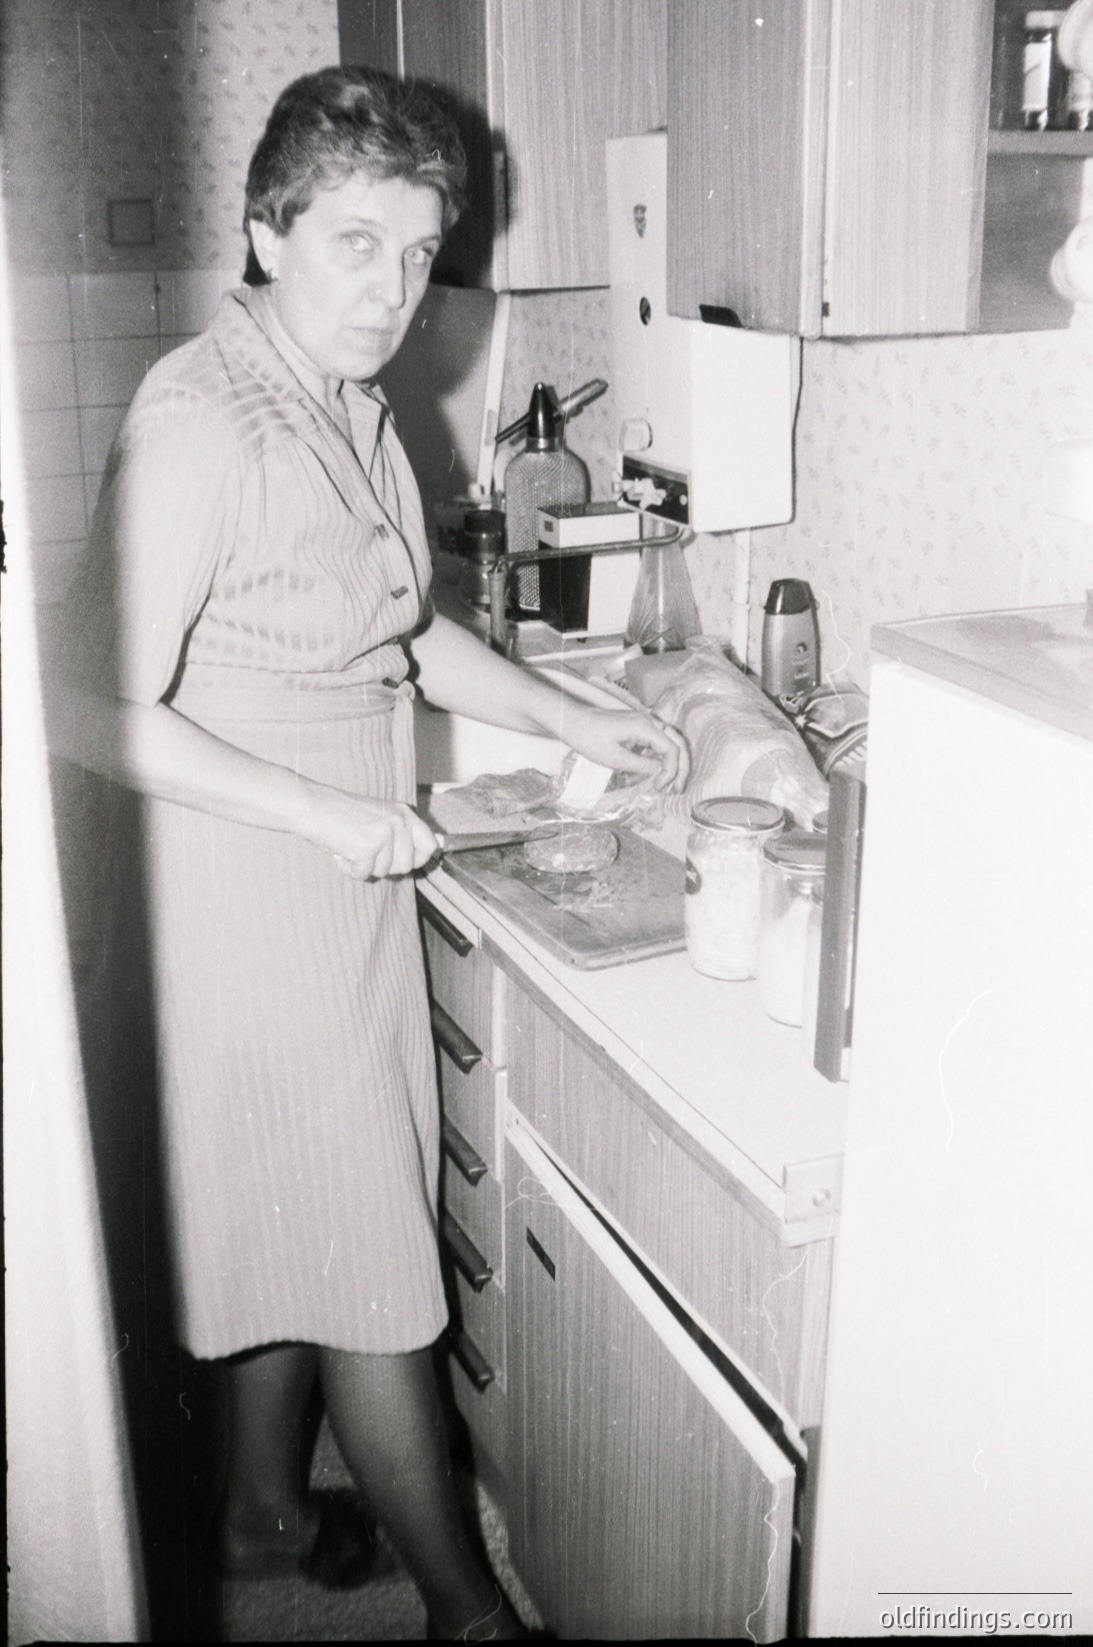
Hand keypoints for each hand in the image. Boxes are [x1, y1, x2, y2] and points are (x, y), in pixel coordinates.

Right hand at [304, 789, 438, 878]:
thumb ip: (402, 832)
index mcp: (403, 813)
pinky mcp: (368, 847)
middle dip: (385, 865)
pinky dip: (350, 868)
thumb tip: (432, 850)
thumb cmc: (341, 815)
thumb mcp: (379, 816)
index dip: (418, 860)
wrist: (312, 807)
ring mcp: (384, 834)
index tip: (402, 861)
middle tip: (365, 849)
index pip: (430, 845)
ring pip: (384, 871)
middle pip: (407, 865)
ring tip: (351, 846)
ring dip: (365, 865)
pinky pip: (364, 873)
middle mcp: (398, 822)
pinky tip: (341, 851)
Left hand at [562, 702, 689, 792]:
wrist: (571, 721)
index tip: (659, 787)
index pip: (671, 749)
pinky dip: (657, 759)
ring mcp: (643, 723)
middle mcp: (648, 722)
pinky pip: (655, 743)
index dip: (671, 771)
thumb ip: (640, 765)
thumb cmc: (589, 738)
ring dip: (671, 763)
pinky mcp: (636, 728)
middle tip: (678, 789)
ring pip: (669, 742)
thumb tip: (660, 773)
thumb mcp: (614, 758)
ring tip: (668, 784)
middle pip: (677, 743)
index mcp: (644, 726)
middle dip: (681, 767)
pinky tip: (651, 775)